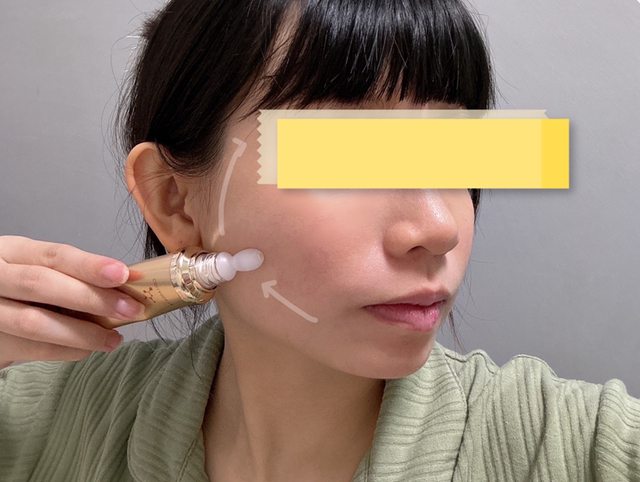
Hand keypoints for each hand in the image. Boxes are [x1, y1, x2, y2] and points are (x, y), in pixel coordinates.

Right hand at [0, 235, 145, 367]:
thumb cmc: (16, 290)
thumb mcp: (34, 269)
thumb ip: (70, 275)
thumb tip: (123, 286)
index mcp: (12, 252)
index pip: (54, 255)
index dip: (90, 265)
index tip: (123, 274)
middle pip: (42, 284)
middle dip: (91, 298)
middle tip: (129, 309)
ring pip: (35, 322)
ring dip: (82, 333)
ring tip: (112, 339)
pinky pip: (32, 349)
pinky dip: (66, 350)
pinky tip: (89, 349)